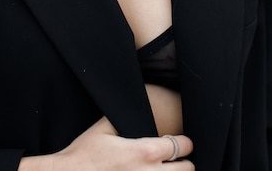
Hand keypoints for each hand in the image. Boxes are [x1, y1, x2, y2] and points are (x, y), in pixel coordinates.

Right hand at [53, 116, 193, 169]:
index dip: (184, 142)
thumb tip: (137, 107)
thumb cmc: (84, 154)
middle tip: (176, 159)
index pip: (181, 146)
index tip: (182, 142)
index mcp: (143, 151)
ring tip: (166, 170)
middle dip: (184, 162)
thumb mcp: (103, 128)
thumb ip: (125, 118)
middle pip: (187, 169)